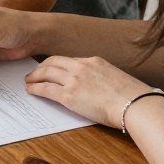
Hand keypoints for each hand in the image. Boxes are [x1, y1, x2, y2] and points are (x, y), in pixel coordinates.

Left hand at [24, 56, 151, 127]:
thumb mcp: (115, 78)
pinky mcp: (69, 95)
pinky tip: (31, 90)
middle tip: (34, 73)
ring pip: (46, 73)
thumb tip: (97, 87)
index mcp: (94, 61)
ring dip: (34, 76)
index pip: (69, 60)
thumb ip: (102, 78)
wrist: (134, 104)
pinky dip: (35, 88)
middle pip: (53, 62)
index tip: (51, 68)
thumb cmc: (131, 97)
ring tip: (29, 81)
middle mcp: (81, 66)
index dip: (56, 64)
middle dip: (41, 67)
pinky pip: (46, 89)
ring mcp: (74, 79)